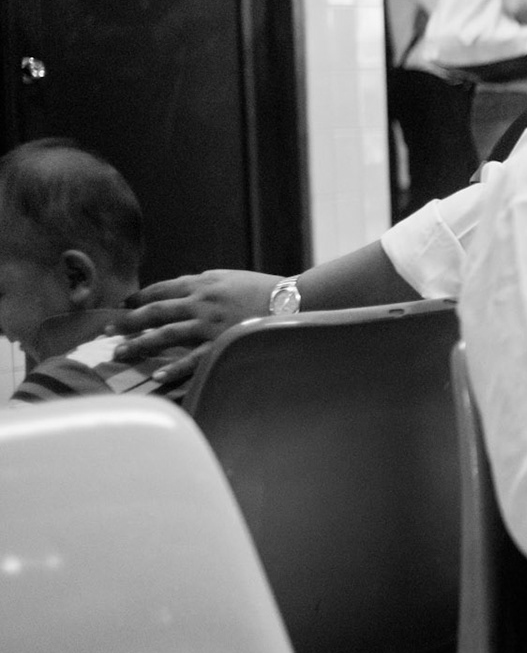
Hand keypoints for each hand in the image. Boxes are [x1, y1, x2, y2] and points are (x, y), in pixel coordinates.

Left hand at [109, 270, 278, 380]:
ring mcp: (211, 323)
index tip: (120, 306)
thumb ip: (203, 284)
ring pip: (166, 334)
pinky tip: (156, 374)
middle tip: (105, 332)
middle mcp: (202, 301)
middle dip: (127, 321)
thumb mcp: (230, 278)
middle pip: (155, 311)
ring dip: (139, 344)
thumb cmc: (264, 289)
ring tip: (118, 353)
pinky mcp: (223, 343)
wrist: (295, 300)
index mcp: (203, 282)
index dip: (137, 298)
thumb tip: (178, 291)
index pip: (161, 289)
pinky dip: (174, 366)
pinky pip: (193, 358)